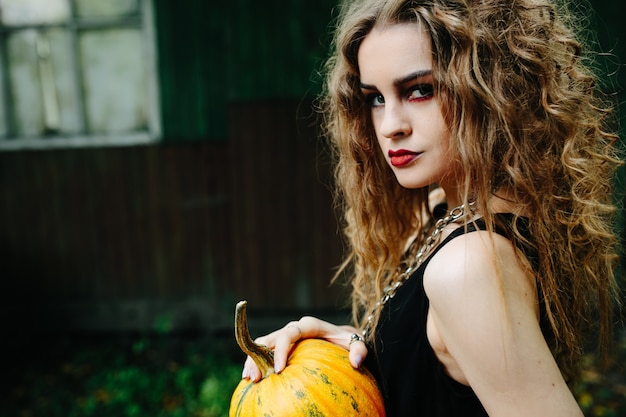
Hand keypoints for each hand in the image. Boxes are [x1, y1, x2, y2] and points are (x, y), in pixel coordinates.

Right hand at [241, 316, 367, 381]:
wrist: (342, 340)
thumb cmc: (348, 342)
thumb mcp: (357, 344)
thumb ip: (359, 349)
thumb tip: (356, 361)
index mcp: (309, 325)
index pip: (290, 334)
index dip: (281, 350)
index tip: (279, 370)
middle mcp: (294, 328)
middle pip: (271, 338)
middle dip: (259, 356)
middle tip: (256, 377)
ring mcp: (286, 337)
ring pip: (263, 344)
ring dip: (253, 360)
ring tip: (249, 379)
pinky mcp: (282, 347)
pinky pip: (265, 353)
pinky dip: (257, 364)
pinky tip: (252, 383)